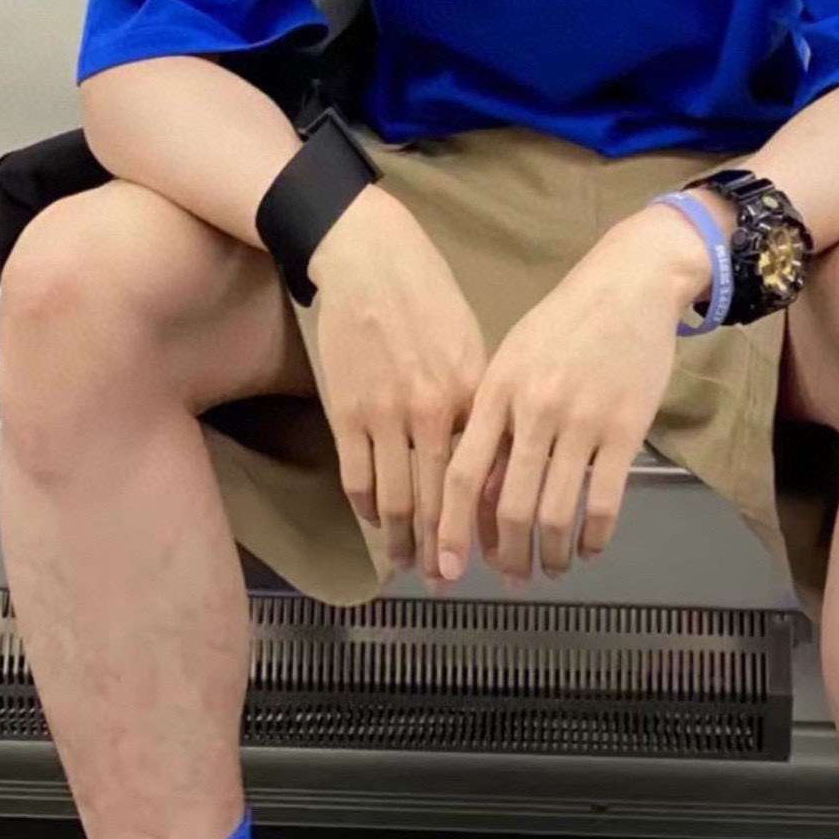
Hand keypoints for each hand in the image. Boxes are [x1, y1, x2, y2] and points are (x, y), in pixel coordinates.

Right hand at [309, 185, 486, 582]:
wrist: (369, 258)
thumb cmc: (428, 295)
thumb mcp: (471, 341)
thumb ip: (479, 398)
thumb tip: (491, 453)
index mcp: (473, 391)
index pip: (483, 475)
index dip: (486, 520)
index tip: (492, 551)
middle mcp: (432, 410)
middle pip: (439, 499)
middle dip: (444, 548)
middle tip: (447, 580)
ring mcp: (385, 414)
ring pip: (396, 499)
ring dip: (403, 541)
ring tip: (410, 565)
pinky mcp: (346, 412)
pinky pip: (357, 478)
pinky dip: (368, 508)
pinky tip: (378, 522)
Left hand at [436, 202, 714, 584]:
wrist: (629, 282)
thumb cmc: (564, 321)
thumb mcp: (514, 358)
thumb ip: (494, 420)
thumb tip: (481, 494)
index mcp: (498, 388)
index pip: (464, 473)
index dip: (452, 528)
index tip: (444, 567)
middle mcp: (535, 408)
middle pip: (512, 506)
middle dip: (508, 556)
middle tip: (511, 578)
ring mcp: (582, 420)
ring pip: (558, 513)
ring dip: (551, 555)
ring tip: (550, 570)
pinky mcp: (626, 429)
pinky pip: (605, 501)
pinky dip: (594, 537)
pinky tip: (589, 549)